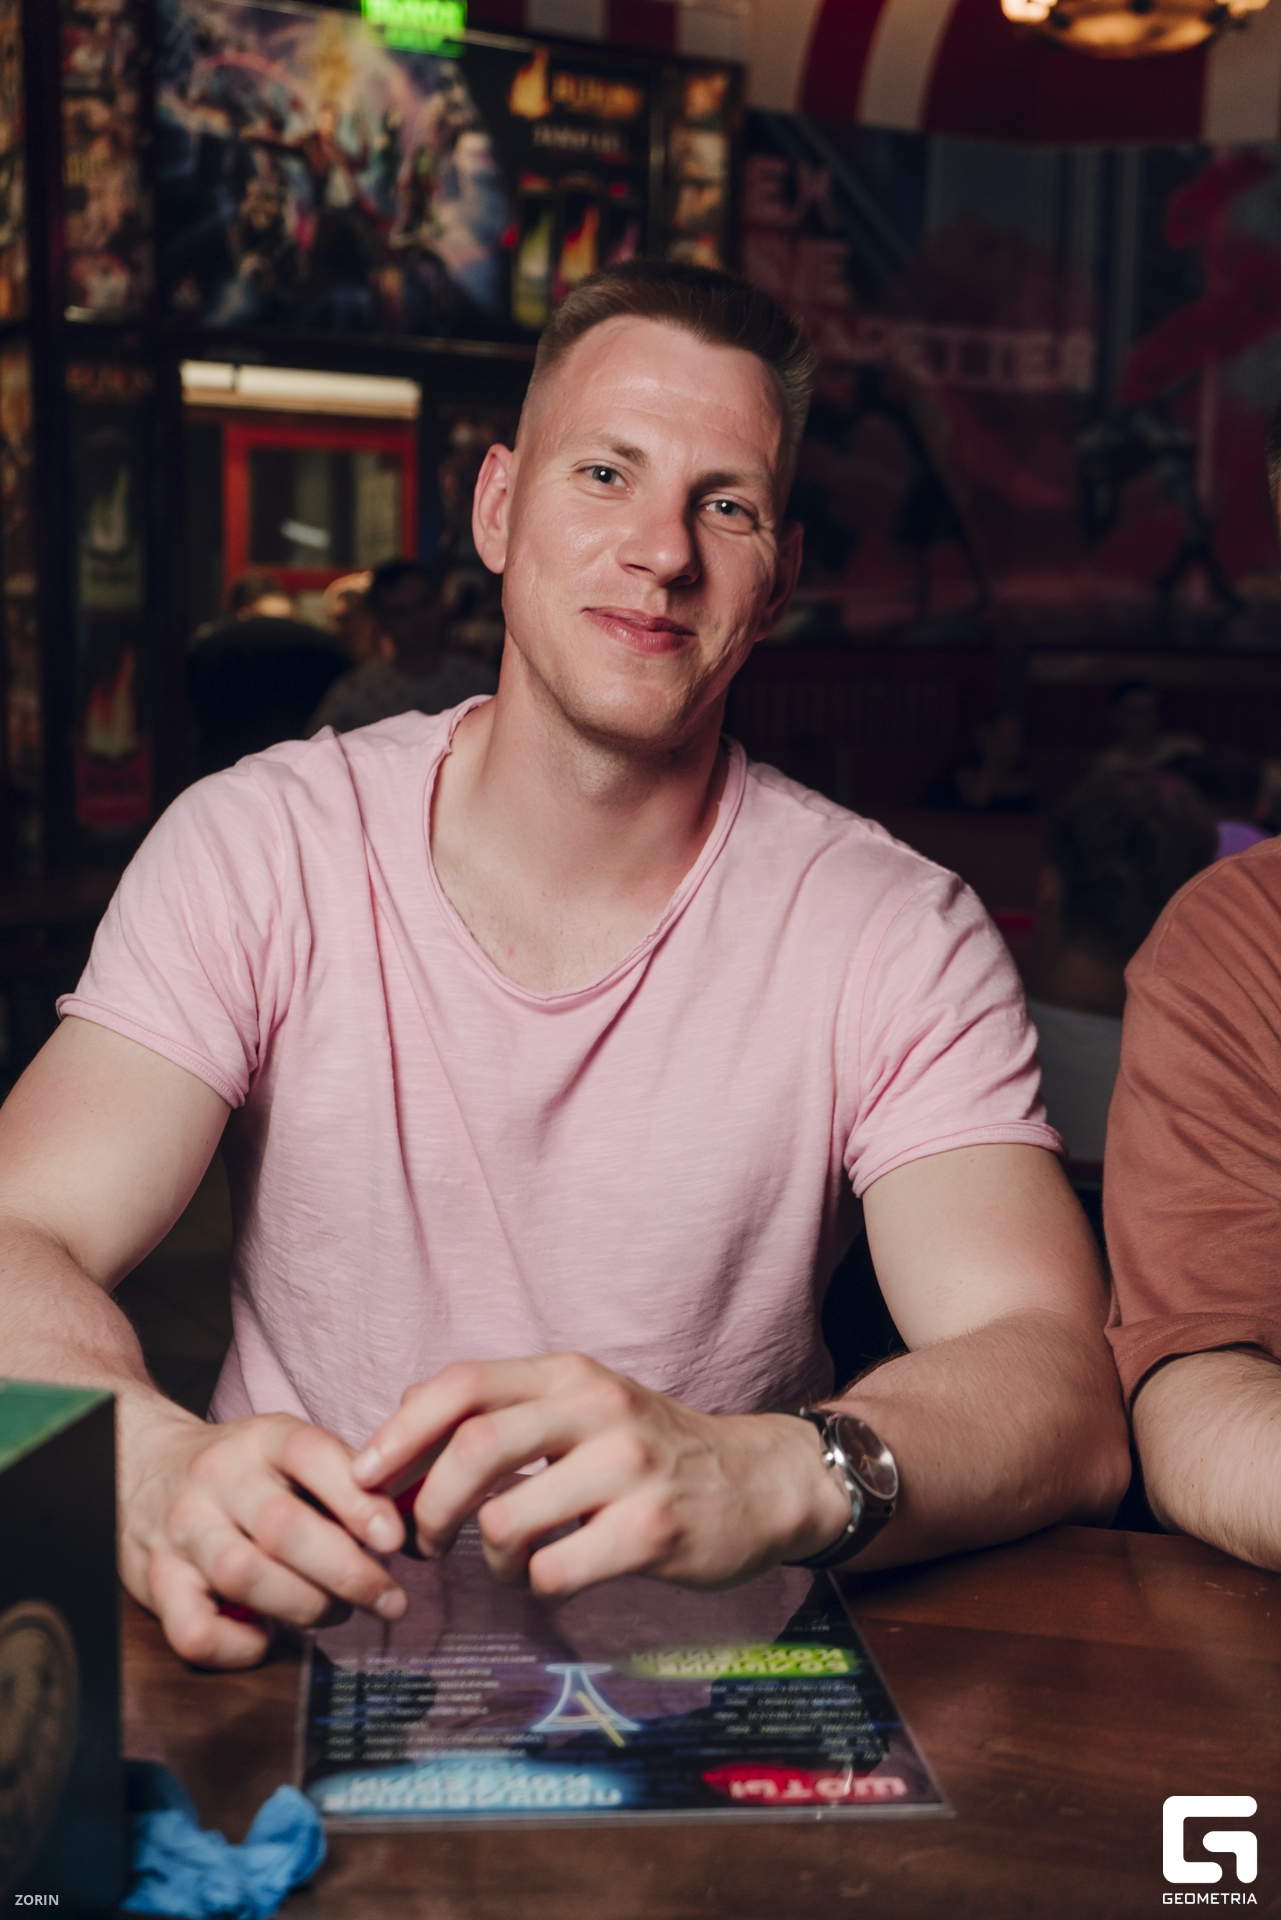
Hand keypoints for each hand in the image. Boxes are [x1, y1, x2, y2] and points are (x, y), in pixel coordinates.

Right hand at [120, 1402, 407, 1667]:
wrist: (141, 1464)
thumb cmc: (242, 1471)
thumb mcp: (289, 1452)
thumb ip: (344, 1482)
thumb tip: (405, 1532)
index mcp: (262, 1439)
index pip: (311, 1455)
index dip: (357, 1499)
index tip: (396, 1540)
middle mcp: (218, 1480)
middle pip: (284, 1528)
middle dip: (347, 1573)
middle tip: (390, 1599)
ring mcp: (182, 1531)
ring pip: (243, 1576)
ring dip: (305, 1606)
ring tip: (339, 1613)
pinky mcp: (154, 1583)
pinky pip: (194, 1631)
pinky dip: (239, 1647)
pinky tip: (267, 1639)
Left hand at [350, 1354, 851, 1595]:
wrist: (761, 1482)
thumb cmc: (655, 1450)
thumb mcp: (586, 1405)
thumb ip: (506, 1408)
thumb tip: (405, 1415)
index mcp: (571, 1375)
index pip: (463, 1384)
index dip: (400, 1429)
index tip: (362, 1475)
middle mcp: (599, 1409)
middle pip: (473, 1447)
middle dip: (427, 1506)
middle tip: (422, 1541)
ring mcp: (628, 1469)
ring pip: (506, 1520)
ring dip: (487, 1558)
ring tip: (506, 1562)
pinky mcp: (651, 1532)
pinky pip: (553, 1570)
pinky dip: (535, 1584)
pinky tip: (553, 1576)